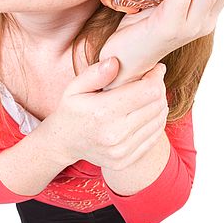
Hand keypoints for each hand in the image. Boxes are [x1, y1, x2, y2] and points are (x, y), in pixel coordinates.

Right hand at [47, 58, 168, 170]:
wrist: (63, 142)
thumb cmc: (72, 108)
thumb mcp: (75, 86)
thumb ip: (95, 73)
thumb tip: (116, 62)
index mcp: (102, 112)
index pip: (147, 91)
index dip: (155, 76)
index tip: (154, 68)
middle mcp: (114, 134)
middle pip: (157, 104)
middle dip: (159, 88)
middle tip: (153, 79)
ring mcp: (121, 150)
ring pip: (159, 120)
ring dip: (160, 104)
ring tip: (150, 94)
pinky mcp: (126, 160)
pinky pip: (154, 136)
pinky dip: (156, 121)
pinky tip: (148, 111)